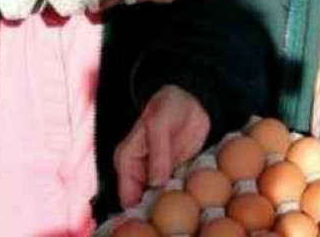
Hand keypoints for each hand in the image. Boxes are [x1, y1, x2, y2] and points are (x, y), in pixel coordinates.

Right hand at [114, 85, 209, 208]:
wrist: (191, 100)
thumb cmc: (168, 106)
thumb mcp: (159, 124)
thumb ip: (158, 153)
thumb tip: (156, 183)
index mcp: (127, 161)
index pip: (126, 196)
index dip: (138, 211)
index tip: (155, 218)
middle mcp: (139, 172)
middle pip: (143, 204)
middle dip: (157, 212)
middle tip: (174, 217)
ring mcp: (158, 176)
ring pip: (161, 201)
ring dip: (171, 205)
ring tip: (185, 209)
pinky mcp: (174, 175)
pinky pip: (177, 193)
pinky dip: (183, 198)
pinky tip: (193, 202)